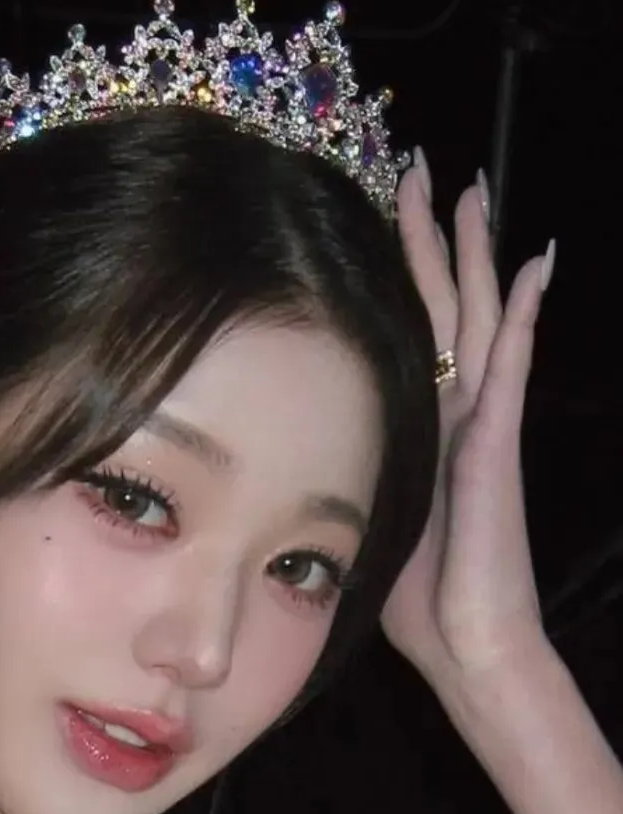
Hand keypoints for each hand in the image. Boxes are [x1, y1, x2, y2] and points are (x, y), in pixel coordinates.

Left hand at [380, 155, 552, 685]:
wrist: (470, 649)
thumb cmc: (419, 601)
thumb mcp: (361, 518)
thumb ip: (340, 478)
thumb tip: (279, 466)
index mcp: (421, 428)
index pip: (405, 332)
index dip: (391, 274)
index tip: (371, 215)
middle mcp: (455, 414)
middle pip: (442, 305)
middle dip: (430, 237)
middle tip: (420, 165)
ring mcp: (482, 425)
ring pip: (477, 318)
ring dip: (473, 253)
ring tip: (471, 189)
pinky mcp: (497, 445)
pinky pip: (511, 365)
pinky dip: (523, 313)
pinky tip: (533, 265)